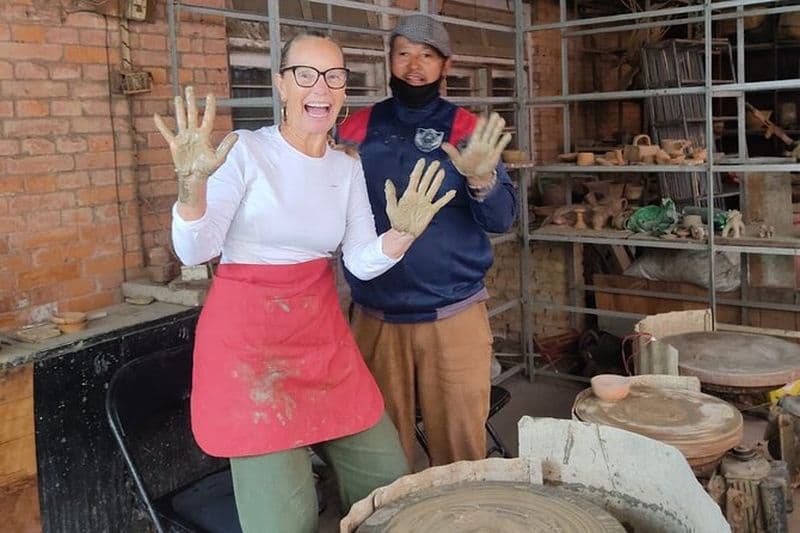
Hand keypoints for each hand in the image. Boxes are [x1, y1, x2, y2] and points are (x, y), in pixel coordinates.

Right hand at [154, 86, 237, 202]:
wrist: (194, 177)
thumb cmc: (208, 169)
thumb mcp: (219, 158)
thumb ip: (227, 146)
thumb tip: (236, 135)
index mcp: (205, 135)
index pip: (208, 117)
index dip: (209, 106)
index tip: (210, 94)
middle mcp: (194, 133)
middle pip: (192, 113)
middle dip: (191, 101)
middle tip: (190, 88)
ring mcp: (184, 137)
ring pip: (181, 119)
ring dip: (179, 108)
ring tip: (177, 97)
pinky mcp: (174, 143)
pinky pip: (166, 132)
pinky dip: (161, 125)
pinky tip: (156, 116)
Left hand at [385, 159, 455, 237]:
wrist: (403, 233)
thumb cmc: (396, 221)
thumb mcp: (391, 207)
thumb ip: (390, 194)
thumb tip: (388, 181)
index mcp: (409, 194)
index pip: (415, 178)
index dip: (418, 169)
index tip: (422, 161)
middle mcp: (418, 196)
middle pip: (426, 181)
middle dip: (430, 171)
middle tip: (436, 163)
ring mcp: (425, 203)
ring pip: (433, 189)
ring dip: (437, 180)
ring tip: (442, 171)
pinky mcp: (431, 211)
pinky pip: (440, 203)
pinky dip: (446, 198)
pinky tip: (452, 192)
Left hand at [441, 112, 510, 187]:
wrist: (476, 176)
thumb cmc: (466, 168)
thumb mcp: (457, 160)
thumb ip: (452, 152)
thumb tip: (443, 145)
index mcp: (473, 145)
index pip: (477, 133)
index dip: (480, 126)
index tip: (483, 118)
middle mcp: (482, 144)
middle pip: (488, 132)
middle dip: (491, 124)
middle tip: (495, 115)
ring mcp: (489, 148)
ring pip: (494, 136)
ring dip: (498, 129)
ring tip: (502, 120)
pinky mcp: (495, 154)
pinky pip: (500, 146)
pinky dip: (504, 141)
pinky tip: (507, 134)